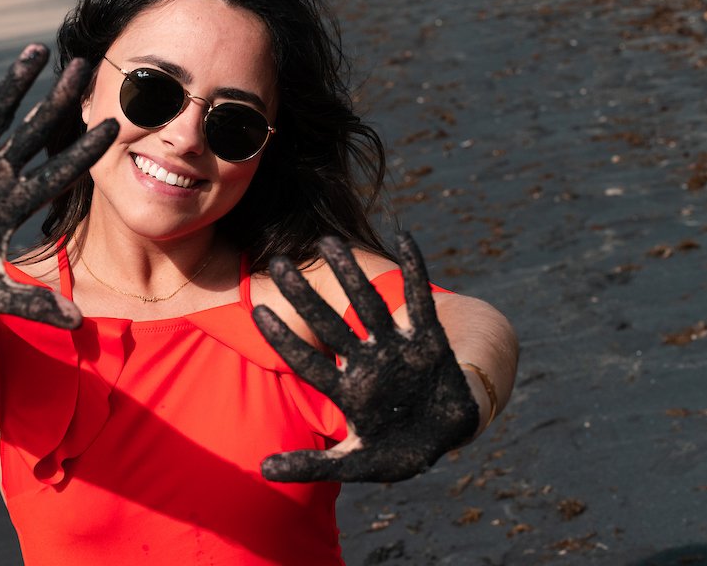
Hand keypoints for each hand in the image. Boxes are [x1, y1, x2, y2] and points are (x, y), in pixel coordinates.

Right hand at [0, 44, 116, 328]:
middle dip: (58, 100)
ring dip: (15, 82)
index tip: (115, 126)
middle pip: (34, 130)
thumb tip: (80, 326)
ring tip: (39, 49)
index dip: (83, 149)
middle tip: (86, 67)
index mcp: (12, 203)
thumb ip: (31, 303)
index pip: (57, 171)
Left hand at [253, 233, 478, 482]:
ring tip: (328, 241)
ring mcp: (397, 348)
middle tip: (280, 263)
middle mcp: (368, 361)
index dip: (284, 338)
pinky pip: (421, 299)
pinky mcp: (428, 340)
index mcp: (348, 389)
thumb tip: (262, 471)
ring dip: (350, 274)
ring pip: (369, 304)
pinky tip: (406, 235)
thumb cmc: (398, 451)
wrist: (450, 435)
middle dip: (306, 295)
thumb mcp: (355, 462)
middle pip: (331, 323)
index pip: (308, 360)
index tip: (256, 310)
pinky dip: (416, 268)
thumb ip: (311, 466)